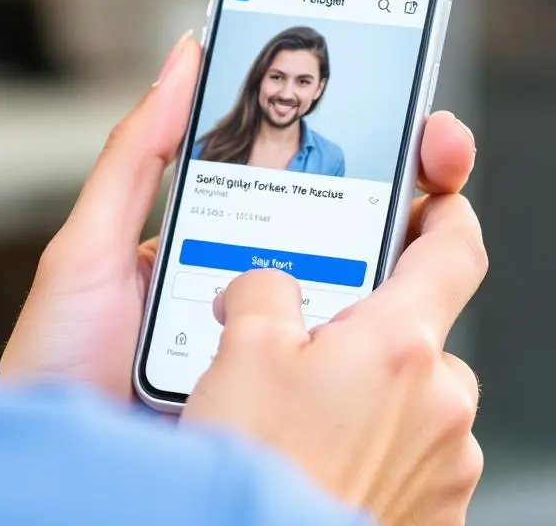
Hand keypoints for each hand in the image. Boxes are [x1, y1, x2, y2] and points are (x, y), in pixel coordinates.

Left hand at [0, 25, 477, 405]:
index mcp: (210, 245)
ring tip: (425, 218)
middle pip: (338, 237)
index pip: (291, 186)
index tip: (402, 115)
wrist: (54, 475)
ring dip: (393, 268)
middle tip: (436, 153)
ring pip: (350, 304)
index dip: (350, 147)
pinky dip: (367, 349)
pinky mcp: (279, 407)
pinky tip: (387, 316)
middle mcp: (251, 296)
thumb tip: (184, 59)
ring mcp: (270, 352)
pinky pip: (334, 372)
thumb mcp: (86, 247)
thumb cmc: (55, 362)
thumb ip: (134, 157)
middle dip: (398, 191)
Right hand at [184, 192, 486, 523]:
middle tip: (308, 348)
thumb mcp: (241, 348)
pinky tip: (322, 456)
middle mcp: (440, 405)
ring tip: (304, 416)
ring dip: (372, 393)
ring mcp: (446, 466)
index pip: (455, 253)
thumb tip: (270, 287)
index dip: (447, 216)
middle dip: (369, 331)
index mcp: (399, 346)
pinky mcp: (437, 511)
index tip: (437, 203)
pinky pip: (415, 452)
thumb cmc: (262, 465)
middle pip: (420, 334)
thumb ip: (264, 289)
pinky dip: (378, 444)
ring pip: (415, 397)